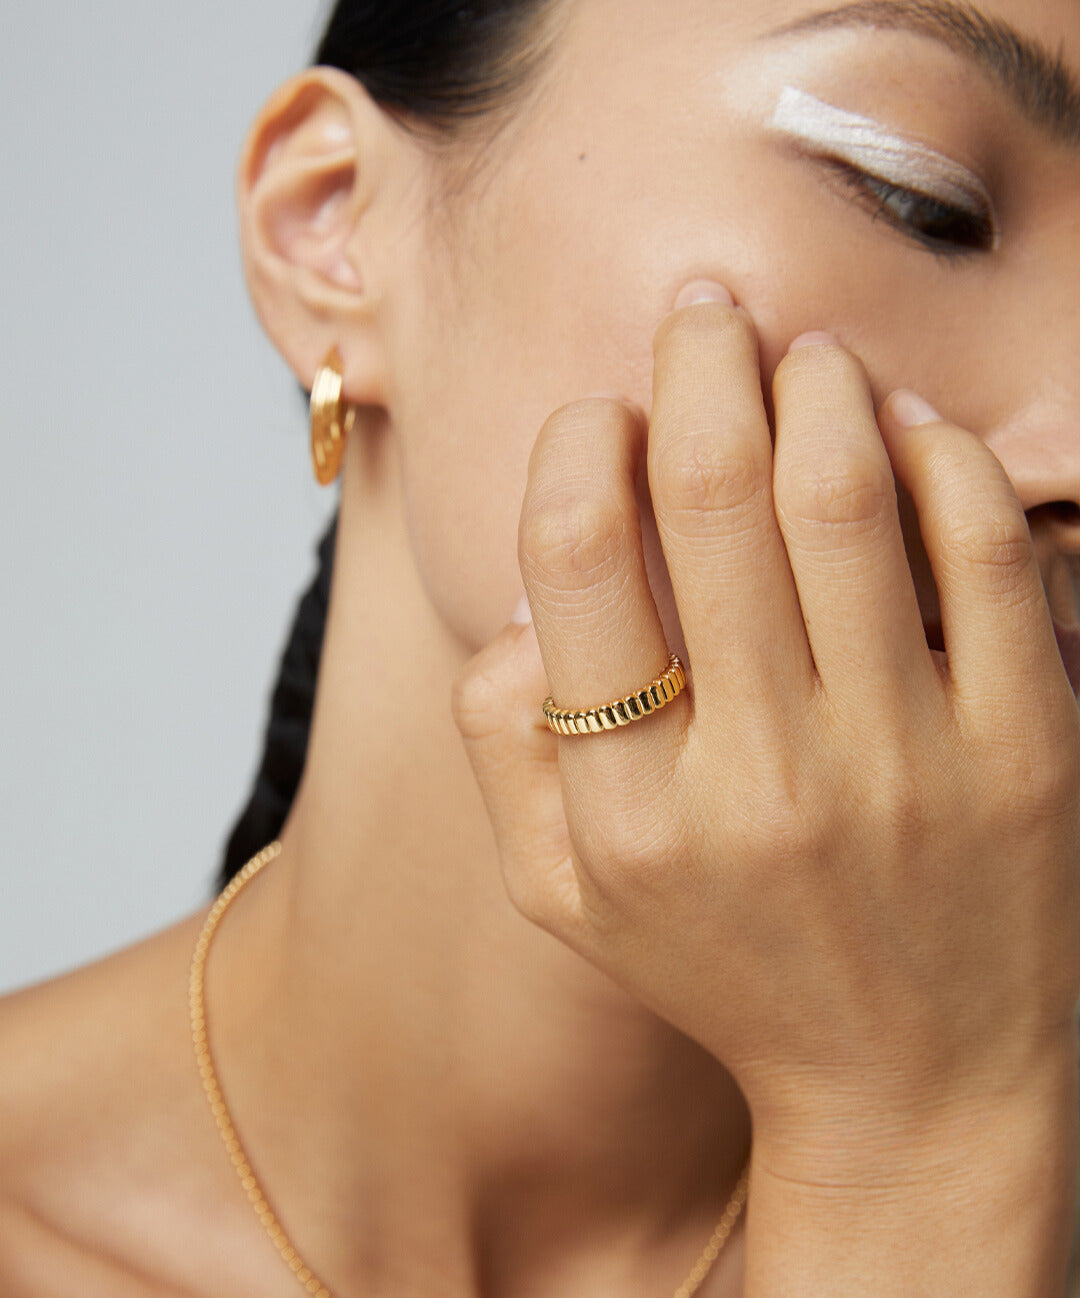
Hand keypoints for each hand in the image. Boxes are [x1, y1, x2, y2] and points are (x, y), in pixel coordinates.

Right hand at [451, 288, 1079, 1162]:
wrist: (916, 1085)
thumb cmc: (728, 968)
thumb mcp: (566, 893)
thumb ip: (503, 749)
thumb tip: (528, 602)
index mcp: (631, 812)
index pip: (576, 563)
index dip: (581, 448)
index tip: (605, 415)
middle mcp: (762, 782)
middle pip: (716, 501)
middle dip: (701, 366)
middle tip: (704, 309)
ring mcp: (906, 767)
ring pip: (849, 502)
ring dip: (818, 388)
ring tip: (800, 352)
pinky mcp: (1029, 755)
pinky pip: (987, 555)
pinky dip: (945, 459)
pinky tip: (907, 430)